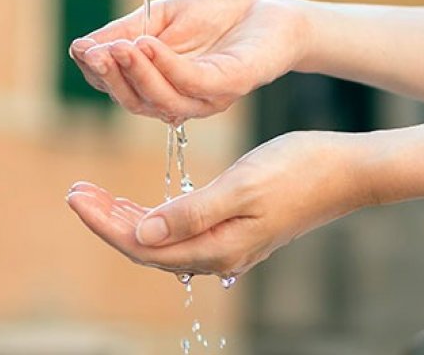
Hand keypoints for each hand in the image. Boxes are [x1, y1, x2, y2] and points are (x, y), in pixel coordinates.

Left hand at [64, 131, 373, 277]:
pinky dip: (153, 216)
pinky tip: (140, 204)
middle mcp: (219, 253)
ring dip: (126, 218)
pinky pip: (181, 231)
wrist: (347, 171)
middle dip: (107, 220)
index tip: (76, 195)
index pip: (142, 243)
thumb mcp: (242, 185)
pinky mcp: (235, 230)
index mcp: (217, 246)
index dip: (105, 222)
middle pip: (146, 246)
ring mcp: (228, 244)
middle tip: (75, 191)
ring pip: (162, 240)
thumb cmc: (299, 170)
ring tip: (95, 195)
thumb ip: (191, 212)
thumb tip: (142, 232)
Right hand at [69, 0, 308, 123]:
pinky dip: (165, 65)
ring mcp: (205, 98)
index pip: (118, 87)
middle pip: (134, 101)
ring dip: (135, 73)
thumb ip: (127, 31)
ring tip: (118, 47)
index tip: (81, 48)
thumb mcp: (162, 15)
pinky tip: (148, 44)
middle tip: (93, 53)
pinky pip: (191, 83)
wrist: (270, 8)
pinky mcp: (229, 86)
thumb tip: (81, 47)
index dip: (97, 71)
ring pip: (160, 100)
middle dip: (111, 78)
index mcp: (159, 83)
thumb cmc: (218, 12)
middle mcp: (179, 98)